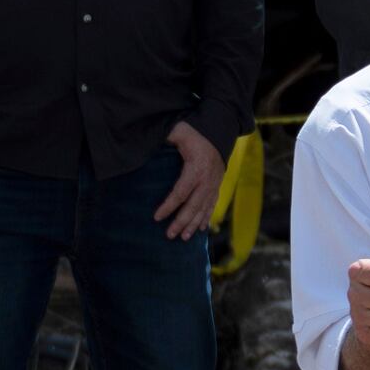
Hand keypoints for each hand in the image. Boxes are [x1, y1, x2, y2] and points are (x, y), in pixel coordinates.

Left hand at [156, 121, 225, 236]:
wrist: (220, 131)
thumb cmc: (196, 132)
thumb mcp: (180, 130)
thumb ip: (167, 136)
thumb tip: (148, 140)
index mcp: (196, 168)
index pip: (180, 192)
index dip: (168, 206)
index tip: (156, 217)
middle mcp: (207, 180)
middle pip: (193, 206)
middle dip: (181, 222)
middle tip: (169, 235)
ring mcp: (214, 184)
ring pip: (204, 209)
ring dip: (194, 224)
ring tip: (184, 238)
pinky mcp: (217, 185)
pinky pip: (212, 205)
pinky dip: (206, 217)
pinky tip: (200, 229)